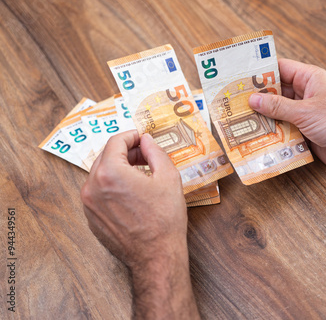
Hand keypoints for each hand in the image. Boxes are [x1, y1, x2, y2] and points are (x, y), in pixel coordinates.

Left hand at [80, 130, 186, 267]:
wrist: (156, 256)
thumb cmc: (164, 220)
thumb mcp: (168, 177)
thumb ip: (155, 151)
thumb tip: (146, 140)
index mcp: (110, 173)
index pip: (115, 142)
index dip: (131, 136)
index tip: (142, 137)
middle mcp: (92, 187)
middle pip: (106, 156)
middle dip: (125, 152)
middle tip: (145, 155)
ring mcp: (89, 205)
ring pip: (101, 174)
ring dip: (119, 168)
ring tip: (141, 175)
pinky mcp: (91, 219)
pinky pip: (99, 193)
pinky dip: (112, 186)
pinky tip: (132, 194)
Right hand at [249, 58, 325, 173]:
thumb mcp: (306, 112)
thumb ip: (278, 106)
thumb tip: (253, 99)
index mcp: (310, 79)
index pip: (280, 68)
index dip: (260, 70)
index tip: (239, 74)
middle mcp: (306, 94)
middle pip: (276, 92)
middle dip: (257, 97)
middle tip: (233, 102)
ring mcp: (305, 114)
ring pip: (278, 112)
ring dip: (263, 117)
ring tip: (239, 120)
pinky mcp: (305, 132)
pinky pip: (284, 129)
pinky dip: (271, 132)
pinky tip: (255, 136)